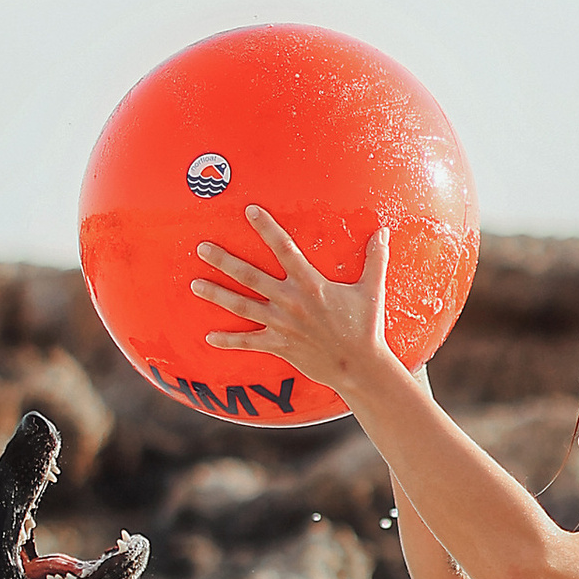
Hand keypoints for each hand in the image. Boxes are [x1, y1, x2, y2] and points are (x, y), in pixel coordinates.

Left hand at [190, 209, 392, 395]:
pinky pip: (248, 342)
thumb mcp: (372, 290)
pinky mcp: (279, 345)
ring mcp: (282, 324)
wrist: (359, 367)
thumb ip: (375, 258)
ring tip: (194, 285)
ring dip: (216, 294)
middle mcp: (290, 301)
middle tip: (201, 248)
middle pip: (250, 276)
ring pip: (241, 306)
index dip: (266, 228)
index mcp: (310, 284)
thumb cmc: (366, 327)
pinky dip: (228, 340)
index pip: (284, 248)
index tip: (249, 210)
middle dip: (223, 261)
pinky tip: (208, 336)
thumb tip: (384, 231)